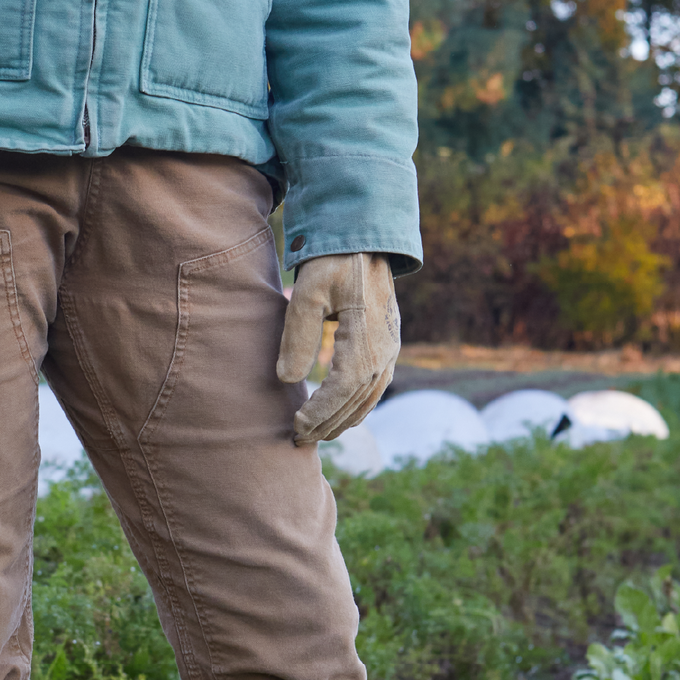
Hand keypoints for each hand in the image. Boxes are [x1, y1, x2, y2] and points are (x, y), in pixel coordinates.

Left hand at [276, 252, 399, 443]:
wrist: (365, 238)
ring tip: (313, 434)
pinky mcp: (389, 346)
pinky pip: (374, 387)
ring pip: (368, 399)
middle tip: (296, 440)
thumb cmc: (332, 261)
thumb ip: (297, 335)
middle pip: (357, 403)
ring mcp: (391, 349)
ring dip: (342, 420)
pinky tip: (337, 414)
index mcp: (366, 339)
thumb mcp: (308, 292)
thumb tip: (288, 380)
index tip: (295, 428)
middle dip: (327, 425)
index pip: (343, 391)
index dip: (320, 414)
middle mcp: (385, 351)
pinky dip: (356, 406)